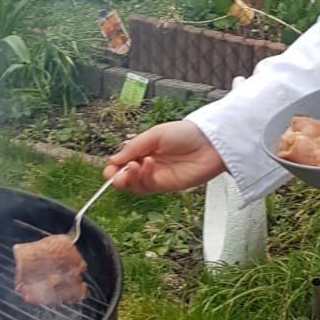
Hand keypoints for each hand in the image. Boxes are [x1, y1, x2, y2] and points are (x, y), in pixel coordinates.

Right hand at [104, 120, 224, 195]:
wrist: (210, 142)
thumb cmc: (186, 133)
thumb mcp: (155, 134)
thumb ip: (134, 147)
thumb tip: (114, 159)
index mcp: (145, 150)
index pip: (124, 163)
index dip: (114, 167)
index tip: (109, 168)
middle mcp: (150, 164)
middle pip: (127, 178)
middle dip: (118, 177)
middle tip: (115, 174)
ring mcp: (159, 176)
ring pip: (136, 185)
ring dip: (130, 178)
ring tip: (135, 165)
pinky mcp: (169, 186)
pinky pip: (150, 187)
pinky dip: (145, 177)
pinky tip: (148, 164)